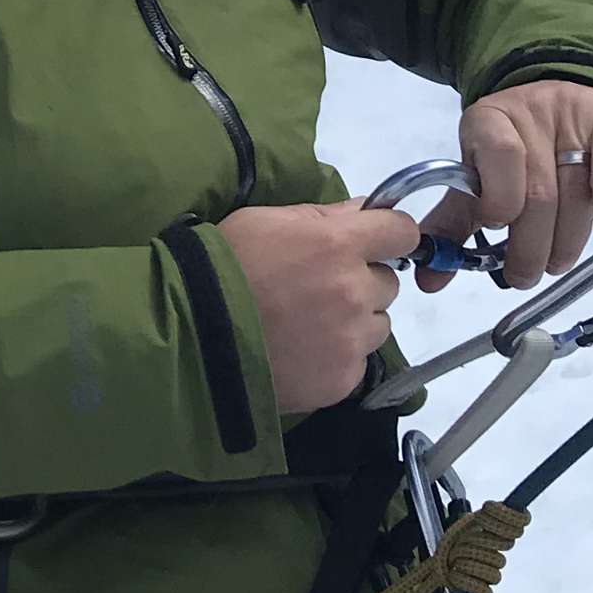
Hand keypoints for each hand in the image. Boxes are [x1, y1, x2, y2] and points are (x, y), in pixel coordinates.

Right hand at [217, 201, 420, 414]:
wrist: (191, 336)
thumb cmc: (222, 267)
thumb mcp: (264, 221)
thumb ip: (322, 215)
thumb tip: (362, 212)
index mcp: (338, 244)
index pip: (401, 232)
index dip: (389, 235)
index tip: (374, 244)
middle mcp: (354, 291)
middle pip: (388, 283)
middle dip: (362, 282)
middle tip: (320, 290)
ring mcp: (351, 340)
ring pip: (378, 325)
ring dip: (355, 322)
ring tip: (309, 327)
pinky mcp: (342, 379)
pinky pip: (357, 361)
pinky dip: (337, 357)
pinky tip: (302, 353)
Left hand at [415, 79, 592, 292]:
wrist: (557, 109)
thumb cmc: (511, 158)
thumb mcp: (477, 183)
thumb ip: (453, 226)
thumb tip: (430, 279)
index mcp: (486, 122)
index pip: (498, 153)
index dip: (501, 196)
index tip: (500, 227)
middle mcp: (530, 114)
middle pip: (538, 188)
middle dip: (531, 243)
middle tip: (525, 275)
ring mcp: (576, 118)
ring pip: (577, 188)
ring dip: (568, 238)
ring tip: (556, 263)